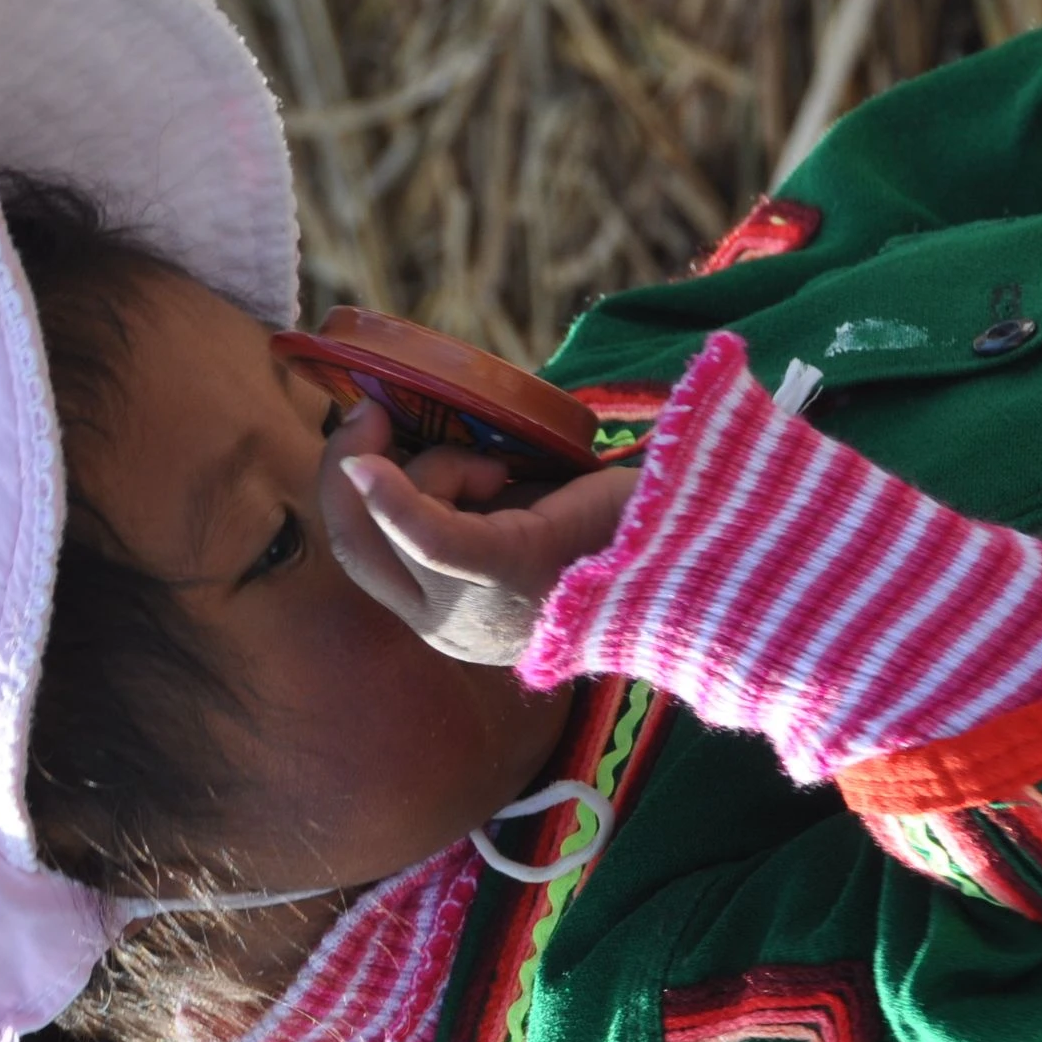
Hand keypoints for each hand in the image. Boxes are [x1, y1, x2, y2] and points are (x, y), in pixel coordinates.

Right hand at [319, 400, 639, 665]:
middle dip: (346, 468)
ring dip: (438, 466)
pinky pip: (427, 535)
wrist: (697, 542)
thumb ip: (461, 499)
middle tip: (372, 410)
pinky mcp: (506, 572)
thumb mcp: (518, 512)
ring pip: (399, 520)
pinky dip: (395, 497)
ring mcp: (474, 611)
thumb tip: (392, 441)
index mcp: (454, 621)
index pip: (365, 561)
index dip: (345, 495)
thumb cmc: (614, 522)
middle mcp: (451, 631)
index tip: (368, 432)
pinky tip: (370, 466)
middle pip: (356, 546)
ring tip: (504, 470)